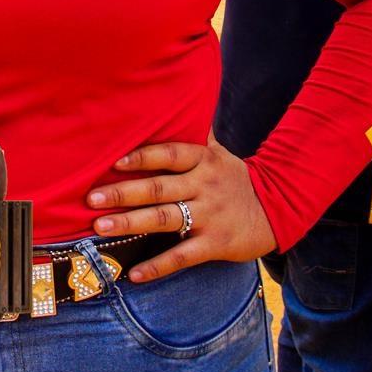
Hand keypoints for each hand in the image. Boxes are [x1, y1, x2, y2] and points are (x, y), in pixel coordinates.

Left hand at [85, 139, 277, 280]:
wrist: (279, 209)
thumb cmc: (236, 178)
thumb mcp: (219, 152)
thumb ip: (194, 133)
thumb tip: (176, 98)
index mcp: (203, 161)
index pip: (170, 154)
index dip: (143, 156)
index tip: (115, 161)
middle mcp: (204, 186)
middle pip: (159, 188)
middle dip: (123, 193)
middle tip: (92, 198)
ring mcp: (210, 216)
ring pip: (164, 220)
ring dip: (130, 224)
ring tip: (101, 228)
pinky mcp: (216, 244)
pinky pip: (182, 256)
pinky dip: (158, 266)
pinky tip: (134, 274)